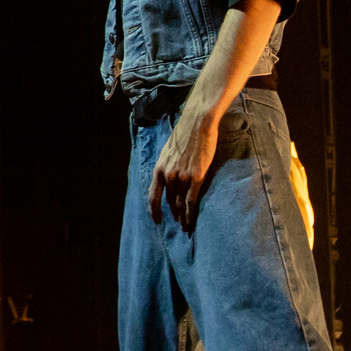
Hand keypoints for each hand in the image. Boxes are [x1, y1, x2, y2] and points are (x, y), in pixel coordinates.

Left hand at [149, 109, 219, 227]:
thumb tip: (167, 179)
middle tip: (178, 224)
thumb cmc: (184, 135)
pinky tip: (191, 221)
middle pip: (170, 201)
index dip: (154, 210)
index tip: (156, 220)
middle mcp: (168, 175)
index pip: (153, 196)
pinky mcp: (196, 177)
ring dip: (183, 217)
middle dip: (174, 214)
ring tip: (186, 227)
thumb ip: (166, 167)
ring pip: (181, 204)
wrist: (197, 124)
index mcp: (159, 169)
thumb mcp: (167, 152)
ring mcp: (182, 177)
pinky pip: (191, 201)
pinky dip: (191, 214)